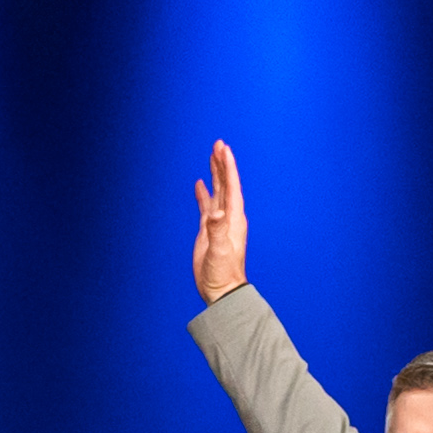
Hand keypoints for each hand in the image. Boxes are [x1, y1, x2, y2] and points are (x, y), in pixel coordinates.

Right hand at [191, 139, 248, 303]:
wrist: (221, 288)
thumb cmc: (222, 271)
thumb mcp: (220, 250)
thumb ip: (218, 230)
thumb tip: (216, 212)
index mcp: (233, 218)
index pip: (231, 186)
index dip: (227, 167)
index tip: (223, 149)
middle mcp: (228, 216)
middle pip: (226, 184)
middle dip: (222, 164)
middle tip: (218, 144)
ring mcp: (218, 222)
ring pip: (217, 191)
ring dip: (214, 174)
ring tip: (211, 156)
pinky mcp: (209, 229)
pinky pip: (207, 205)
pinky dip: (203, 193)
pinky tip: (199, 184)